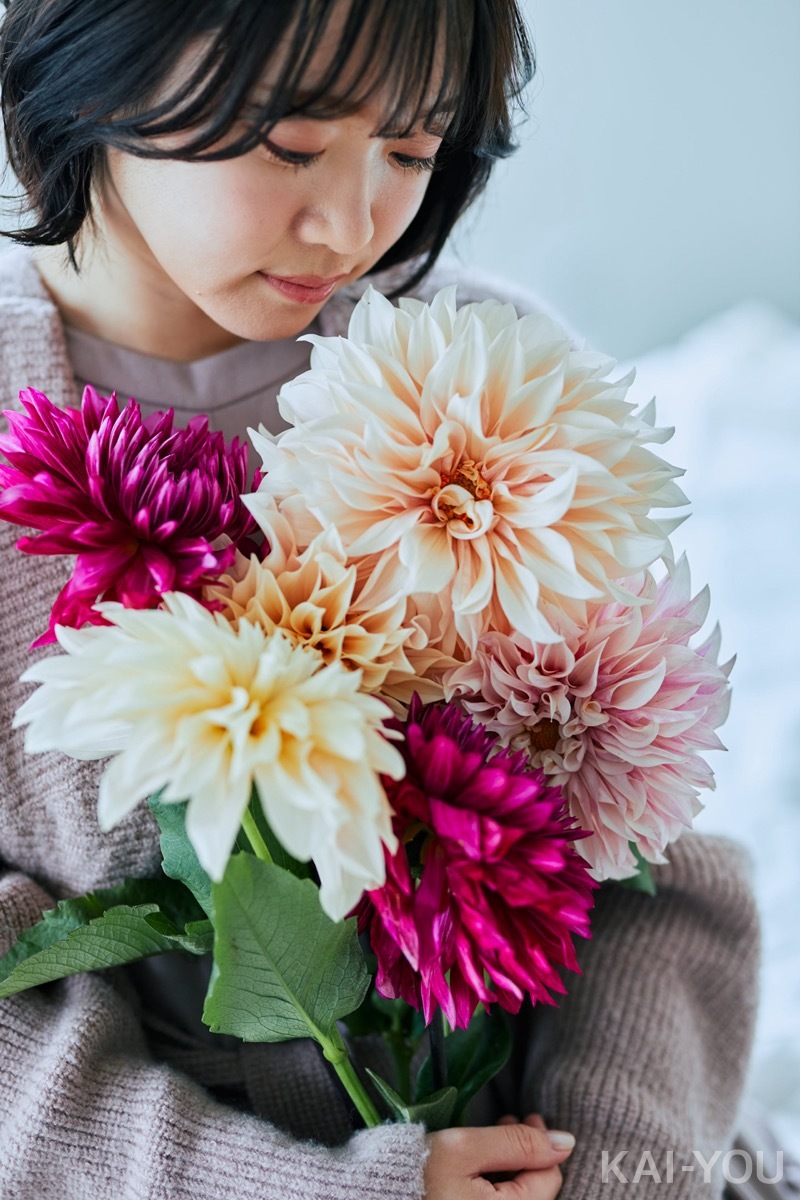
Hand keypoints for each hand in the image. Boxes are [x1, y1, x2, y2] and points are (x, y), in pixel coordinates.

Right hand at [424, 1113, 573, 1197]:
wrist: (373, 1196)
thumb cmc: (417, 1173)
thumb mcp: (466, 1148)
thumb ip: (517, 1142)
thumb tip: (566, 1141)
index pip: (548, 1178)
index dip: (542, 1142)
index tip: (528, 1117)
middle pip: (534, 1190)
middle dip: (526, 1153)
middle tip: (509, 1122)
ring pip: (517, 1196)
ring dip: (511, 1166)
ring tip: (494, 1141)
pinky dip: (496, 1184)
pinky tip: (482, 1166)